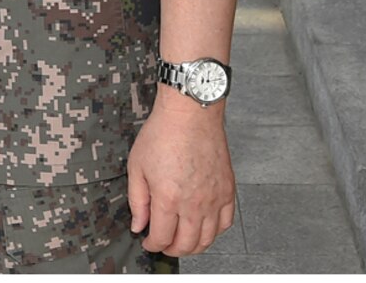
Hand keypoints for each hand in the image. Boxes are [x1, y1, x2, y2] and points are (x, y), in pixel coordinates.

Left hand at [126, 94, 235, 256]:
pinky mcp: (228, 191)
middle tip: (163, 245)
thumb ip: (137, 201)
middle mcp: (194, 203)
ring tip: (181, 241)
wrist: (190, 115)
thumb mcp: (136, 166)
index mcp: (168, 198)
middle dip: (171, 250)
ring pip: (207, 239)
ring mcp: (214, 199)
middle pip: (186, 244)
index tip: (148, 242)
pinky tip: (203, 228)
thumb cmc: (163, 134)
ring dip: (193, 246)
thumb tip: (138, 225)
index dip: (152, 245)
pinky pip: (225, 223)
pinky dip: (214, 232)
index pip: (162, 237)